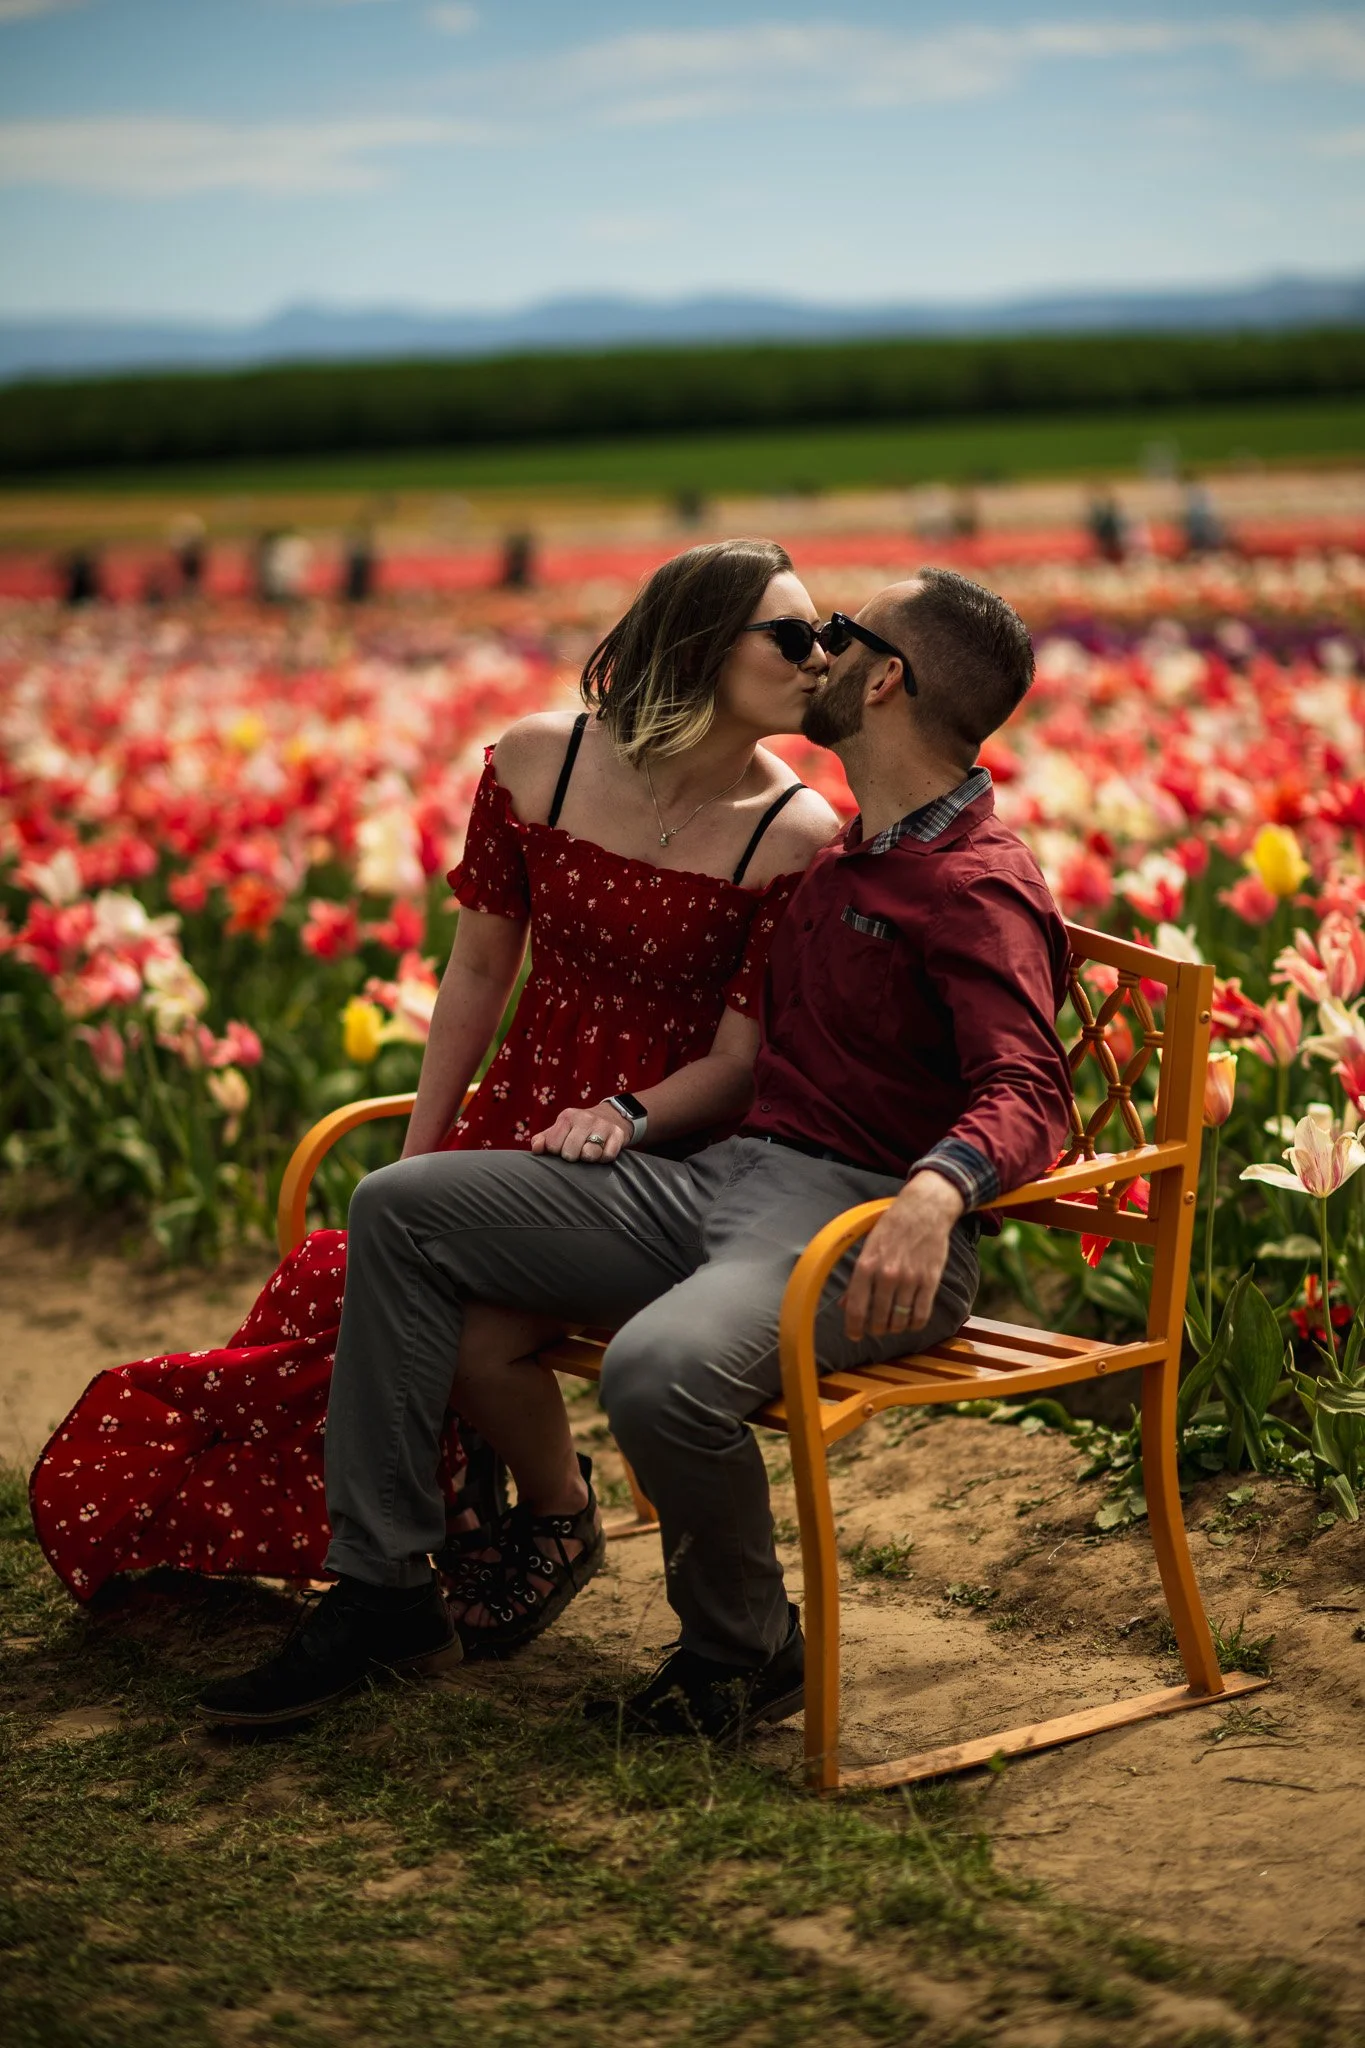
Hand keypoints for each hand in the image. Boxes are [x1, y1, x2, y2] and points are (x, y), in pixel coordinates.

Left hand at [531, 1101, 631, 1163]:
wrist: (610, 1117)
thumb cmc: (577, 1129)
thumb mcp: (560, 1130)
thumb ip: (543, 1140)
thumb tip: (536, 1149)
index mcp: (567, 1117)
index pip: (552, 1145)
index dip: (556, 1152)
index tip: (562, 1148)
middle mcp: (585, 1118)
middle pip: (570, 1153)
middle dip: (572, 1157)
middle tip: (576, 1152)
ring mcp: (602, 1125)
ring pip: (589, 1155)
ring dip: (588, 1159)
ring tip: (588, 1153)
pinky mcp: (618, 1134)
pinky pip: (607, 1157)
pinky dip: (603, 1159)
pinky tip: (601, 1152)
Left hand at [842, 1170, 964, 1343]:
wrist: (923, 1210)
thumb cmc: (891, 1228)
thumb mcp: (868, 1248)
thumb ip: (856, 1279)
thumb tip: (844, 1306)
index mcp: (866, 1265)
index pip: (856, 1308)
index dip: (853, 1328)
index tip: (854, 1336)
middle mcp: (887, 1274)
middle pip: (878, 1319)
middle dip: (876, 1329)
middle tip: (877, 1328)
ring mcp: (910, 1279)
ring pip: (900, 1320)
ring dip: (895, 1328)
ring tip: (894, 1324)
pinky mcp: (930, 1280)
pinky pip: (921, 1314)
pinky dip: (915, 1325)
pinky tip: (911, 1322)